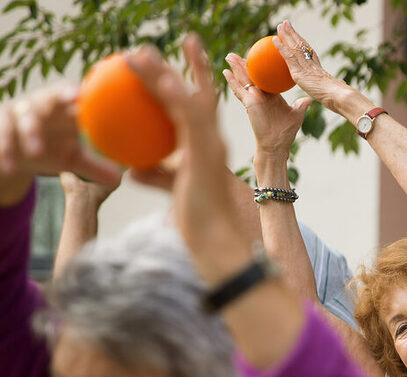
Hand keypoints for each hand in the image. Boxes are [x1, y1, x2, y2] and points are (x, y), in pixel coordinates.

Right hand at [0, 84, 120, 205]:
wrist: (12, 153)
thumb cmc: (49, 148)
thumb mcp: (71, 158)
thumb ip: (94, 166)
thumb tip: (118, 179)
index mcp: (62, 110)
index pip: (74, 95)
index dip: (85, 92)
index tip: (98, 93)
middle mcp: (41, 106)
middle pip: (50, 96)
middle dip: (60, 95)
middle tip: (74, 97)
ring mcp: (18, 113)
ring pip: (24, 117)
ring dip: (30, 132)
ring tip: (36, 152)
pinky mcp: (0, 125)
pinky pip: (2, 135)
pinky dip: (5, 149)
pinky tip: (9, 165)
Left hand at [126, 37, 250, 281]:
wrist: (216, 238)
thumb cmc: (198, 220)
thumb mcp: (171, 190)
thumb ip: (154, 174)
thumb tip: (130, 167)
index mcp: (204, 147)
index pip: (190, 108)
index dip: (180, 83)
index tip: (164, 63)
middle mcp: (211, 140)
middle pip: (191, 95)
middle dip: (174, 66)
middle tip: (148, 48)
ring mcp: (211, 144)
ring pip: (188, 100)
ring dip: (164, 74)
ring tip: (142, 53)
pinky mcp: (206, 153)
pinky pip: (191, 119)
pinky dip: (178, 96)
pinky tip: (163, 79)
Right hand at [223, 52, 311, 155]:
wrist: (277, 144)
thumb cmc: (286, 132)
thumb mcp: (296, 114)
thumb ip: (301, 105)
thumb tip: (309, 99)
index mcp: (271, 95)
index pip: (265, 77)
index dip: (262, 67)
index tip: (260, 55)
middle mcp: (260, 95)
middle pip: (251, 76)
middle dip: (244, 63)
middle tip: (238, 51)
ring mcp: (253, 99)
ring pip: (243, 80)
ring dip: (235, 68)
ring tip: (229, 56)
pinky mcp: (249, 104)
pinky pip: (239, 90)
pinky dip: (232, 81)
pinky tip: (225, 72)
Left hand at [273, 21, 358, 116]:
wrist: (339, 96)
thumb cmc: (341, 97)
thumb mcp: (337, 90)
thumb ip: (337, 85)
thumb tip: (343, 84)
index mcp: (320, 69)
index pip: (310, 53)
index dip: (304, 44)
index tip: (299, 36)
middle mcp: (313, 64)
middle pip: (302, 45)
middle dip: (294, 34)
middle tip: (287, 23)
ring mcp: (306, 67)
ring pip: (294, 47)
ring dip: (286, 35)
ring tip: (280, 25)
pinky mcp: (300, 72)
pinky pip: (288, 57)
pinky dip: (281, 47)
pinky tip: (274, 40)